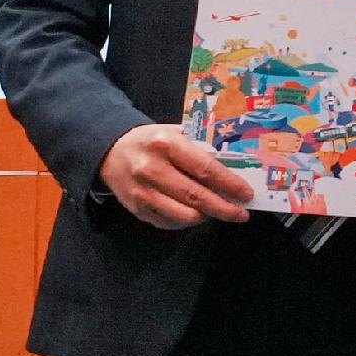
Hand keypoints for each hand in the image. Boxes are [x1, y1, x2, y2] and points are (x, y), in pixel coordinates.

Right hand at [100, 122, 253, 229]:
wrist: (110, 150)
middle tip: (241, 213)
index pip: (204, 168)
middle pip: (196, 196)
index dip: (229, 184)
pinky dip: (187, 221)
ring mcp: (142, 192)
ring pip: (183, 214)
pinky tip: (196, 213)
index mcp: (166, 144)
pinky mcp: (136, 209)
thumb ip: (201, 147)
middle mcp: (152, 169)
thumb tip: (235, 167)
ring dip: (207, 217)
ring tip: (219, 212)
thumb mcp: (176, 133)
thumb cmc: (152, 141)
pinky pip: (169, 222)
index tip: (246, 194)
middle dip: (224, 208)